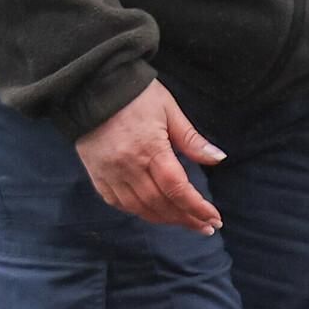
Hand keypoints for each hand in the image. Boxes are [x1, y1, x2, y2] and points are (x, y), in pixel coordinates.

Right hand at [75, 79, 225, 232]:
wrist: (89, 82)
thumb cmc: (135, 92)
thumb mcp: (168, 109)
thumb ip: (191, 139)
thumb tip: (219, 158)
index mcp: (150, 148)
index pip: (178, 188)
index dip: (198, 208)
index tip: (214, 219)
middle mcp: (128, 165)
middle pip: (161, 204)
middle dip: (186, 218)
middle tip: (205, 226)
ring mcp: (109, 172)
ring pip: (140, 209)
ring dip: (165, 219)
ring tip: (184, 221)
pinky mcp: (96, 174)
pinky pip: (118, 203)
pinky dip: (138, 211)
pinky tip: (154, 212)